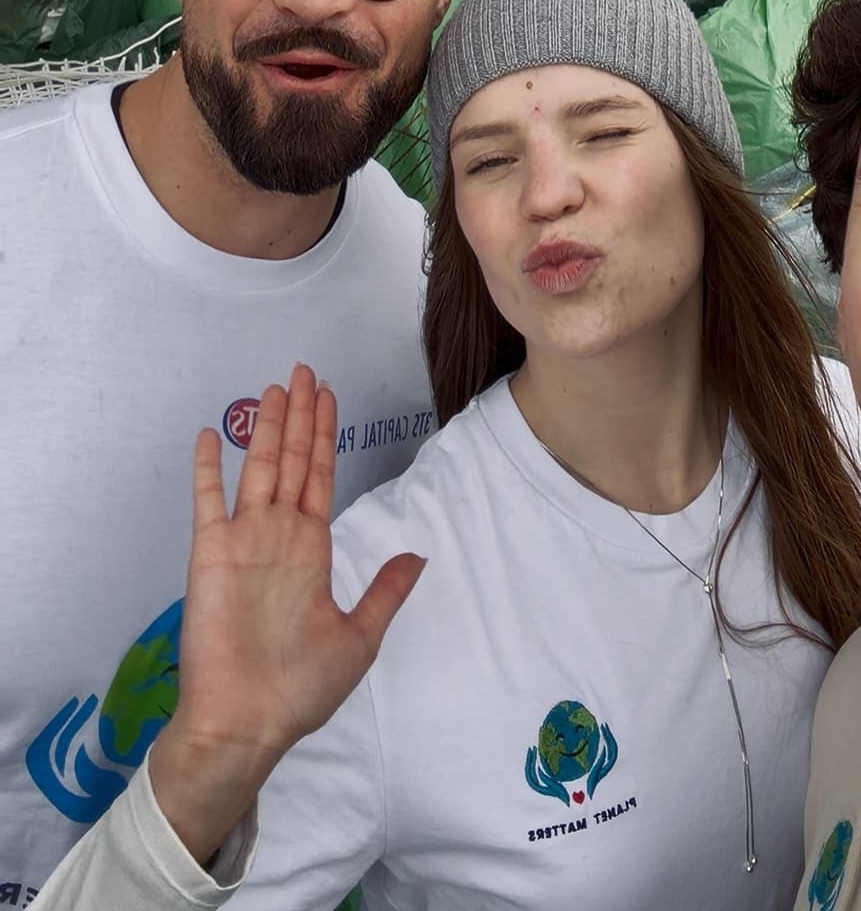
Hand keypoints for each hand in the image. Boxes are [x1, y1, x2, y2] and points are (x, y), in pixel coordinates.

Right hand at [148, 370, 422, 870]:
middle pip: (293, 459)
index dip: (324, 434)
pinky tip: (209, 434)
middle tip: (304, 369)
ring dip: (264, 427)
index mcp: (311, 548)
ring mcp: (243, 540)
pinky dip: (208, 467)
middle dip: (299, 415)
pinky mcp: (210, 554)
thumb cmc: (299, 689)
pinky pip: (208, 501)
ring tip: (273, 386)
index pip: (320, 476)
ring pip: (258, 467)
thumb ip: (383, 591)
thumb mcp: (357, 638)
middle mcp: (278, 535)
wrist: (247, 723)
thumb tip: (419, 554)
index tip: (328, 395)